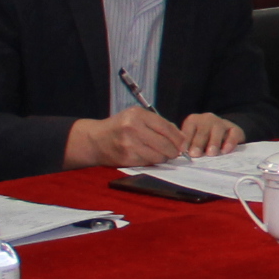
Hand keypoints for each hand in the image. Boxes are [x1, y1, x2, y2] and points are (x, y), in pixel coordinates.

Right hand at [68, 107, 186, 167]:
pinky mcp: (126, 158)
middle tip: (174, 152)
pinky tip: (148, 156)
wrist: (96, 140)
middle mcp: (133, 128)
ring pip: (158, 156)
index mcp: (137, 115)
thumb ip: (158, 124)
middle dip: (173, 150)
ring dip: (163, 157)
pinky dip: (152, 161)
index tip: (183, 144)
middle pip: (165, 144)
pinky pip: (148, 163)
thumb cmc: (120, 127)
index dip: (178, 138)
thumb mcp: (137, 117)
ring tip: (160, 154)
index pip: (166, 127)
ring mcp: (129, 144)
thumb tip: (181, 137)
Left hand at [175, 112, 243, 155]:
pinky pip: (233, 134)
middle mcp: (207, 119)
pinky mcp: (235, 129)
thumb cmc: (202, 142)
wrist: (223, 135)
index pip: (188, 130)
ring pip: (218, 130)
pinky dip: (230, 142)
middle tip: (195, 154)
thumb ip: (187, 146)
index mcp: (193, 120)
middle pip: (202, 131)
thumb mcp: (192, 141)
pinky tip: (225, 151)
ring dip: (213, 142)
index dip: (185, 141)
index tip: (183, 151)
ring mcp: (222, 123)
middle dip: (198, 143)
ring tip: (211, 153)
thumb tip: (181, 155)